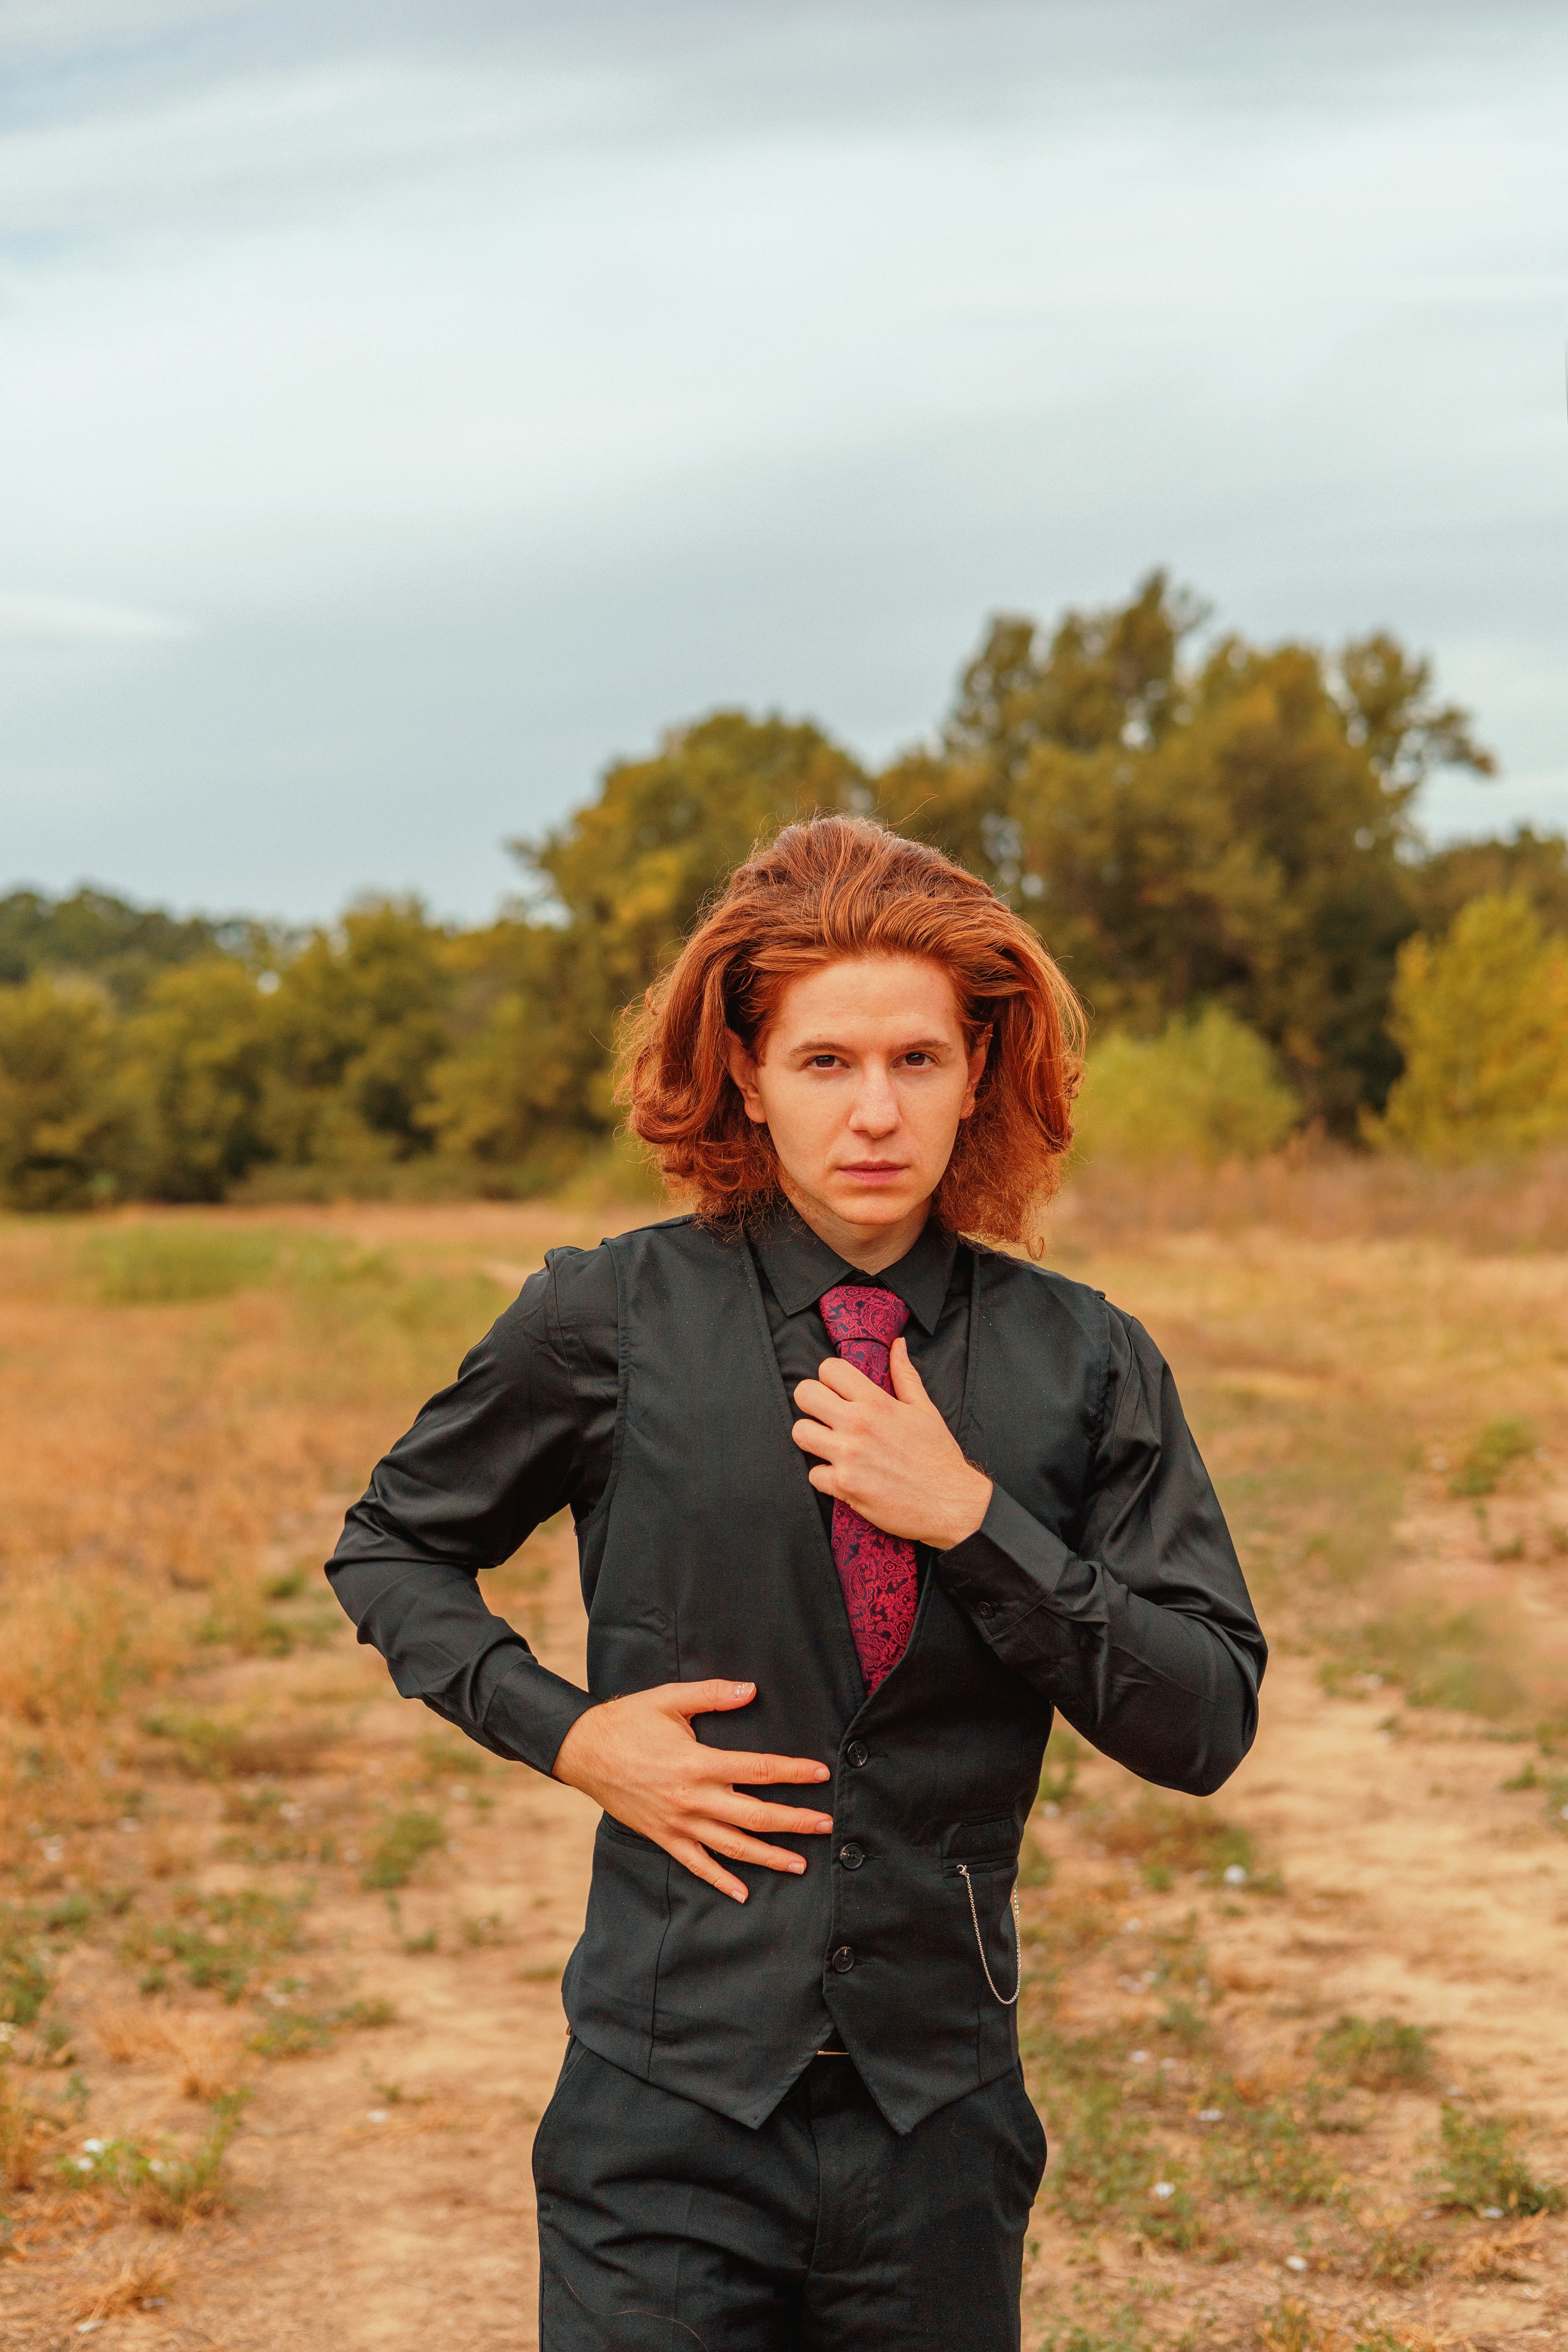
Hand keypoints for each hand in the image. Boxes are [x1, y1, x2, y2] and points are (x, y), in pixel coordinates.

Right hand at [551, 1679, 832, 1902]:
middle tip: (827, 1825)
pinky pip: (697, 1865)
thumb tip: (751, 1689)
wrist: (583, 1751)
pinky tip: (743, 1894)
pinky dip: (721, 1881)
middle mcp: (693, 1798)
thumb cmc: (629, 1721)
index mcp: (699, 1762)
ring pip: (733, 1846)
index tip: (821, 1773)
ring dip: (769, 1857)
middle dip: (795, 1821)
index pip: (758, 1769)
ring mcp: (678, 1823)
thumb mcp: (670, 1698)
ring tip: (800, 1864)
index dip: (793, 1772)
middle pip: (755, 1815)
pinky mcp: (663, 1837)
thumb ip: (713, 1694)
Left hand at [791, 1339, 992, 1548]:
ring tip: (830, 1444)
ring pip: (800, 1433)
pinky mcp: (844, 1486)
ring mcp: (848, 1456)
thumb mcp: (924, 1410)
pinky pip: (813, 1474)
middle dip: (812, 1402)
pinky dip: (825, 1477)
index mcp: (877, 1403)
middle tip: (826, 1415)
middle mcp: (858, 1425)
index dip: (830, 1378)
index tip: (838, 1391)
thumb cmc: (939, 1456)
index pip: (829, 1369)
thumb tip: (897, 1344)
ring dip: (812, 1438)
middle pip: (804, 1394)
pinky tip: (843, 1475)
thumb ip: (905, 1375)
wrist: (950, 1502)